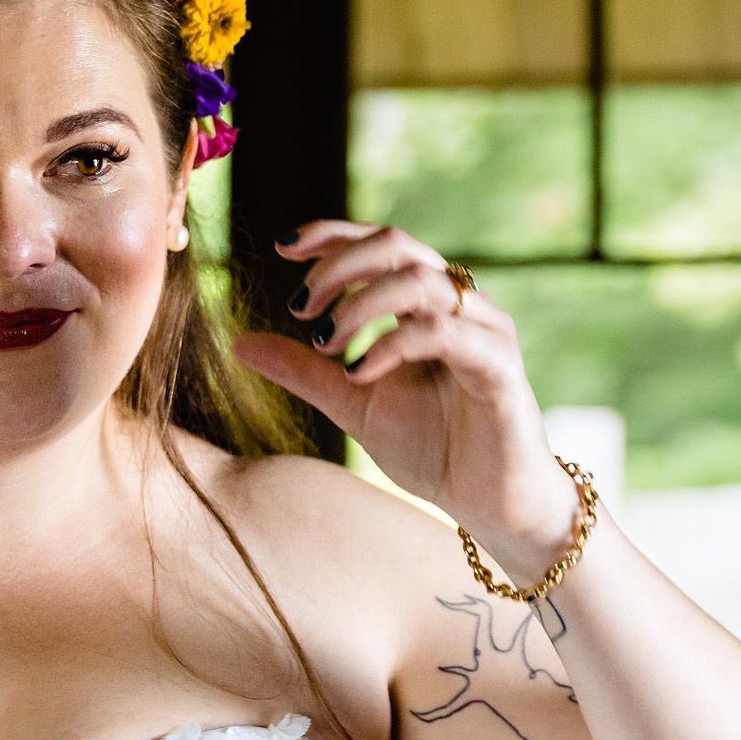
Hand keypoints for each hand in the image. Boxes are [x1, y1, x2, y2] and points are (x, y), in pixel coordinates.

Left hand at [232, 221, 579, 575]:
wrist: (487, 505)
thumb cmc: (432, 447)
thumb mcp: (350, 401)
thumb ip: (303, 370)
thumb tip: (240, 344)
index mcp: (425, 304)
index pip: (381, 242)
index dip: (332, 234)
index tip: (282, 247)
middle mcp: (459, 305)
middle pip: (399, 245)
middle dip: (340, 265)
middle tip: (300, 307)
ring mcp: (485, 330)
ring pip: (421, 281)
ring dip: (360, 304)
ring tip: (323, 343)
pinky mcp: (500, 366)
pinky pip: (444, 333)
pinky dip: (392, 343)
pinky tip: (357, 371)